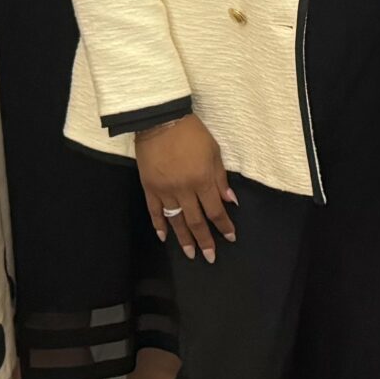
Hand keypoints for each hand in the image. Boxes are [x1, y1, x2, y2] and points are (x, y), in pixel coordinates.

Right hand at [136, 117, 236, 261]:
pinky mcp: (149, 187)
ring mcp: (165, 190)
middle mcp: (184, 189)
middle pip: (196, 220)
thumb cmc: (192, 133)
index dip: (223, 226)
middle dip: (205, 240)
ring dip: (183, 239)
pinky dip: (159, 225)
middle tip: (210, 257)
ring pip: (176, 220)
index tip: (230, 238)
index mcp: (202, 180)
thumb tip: (230, 201)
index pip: (215, 210)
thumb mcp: (213, 152)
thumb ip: (220, 179)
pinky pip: (154, 211)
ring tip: (190, 253)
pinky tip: (163, 237)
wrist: (161, 121)